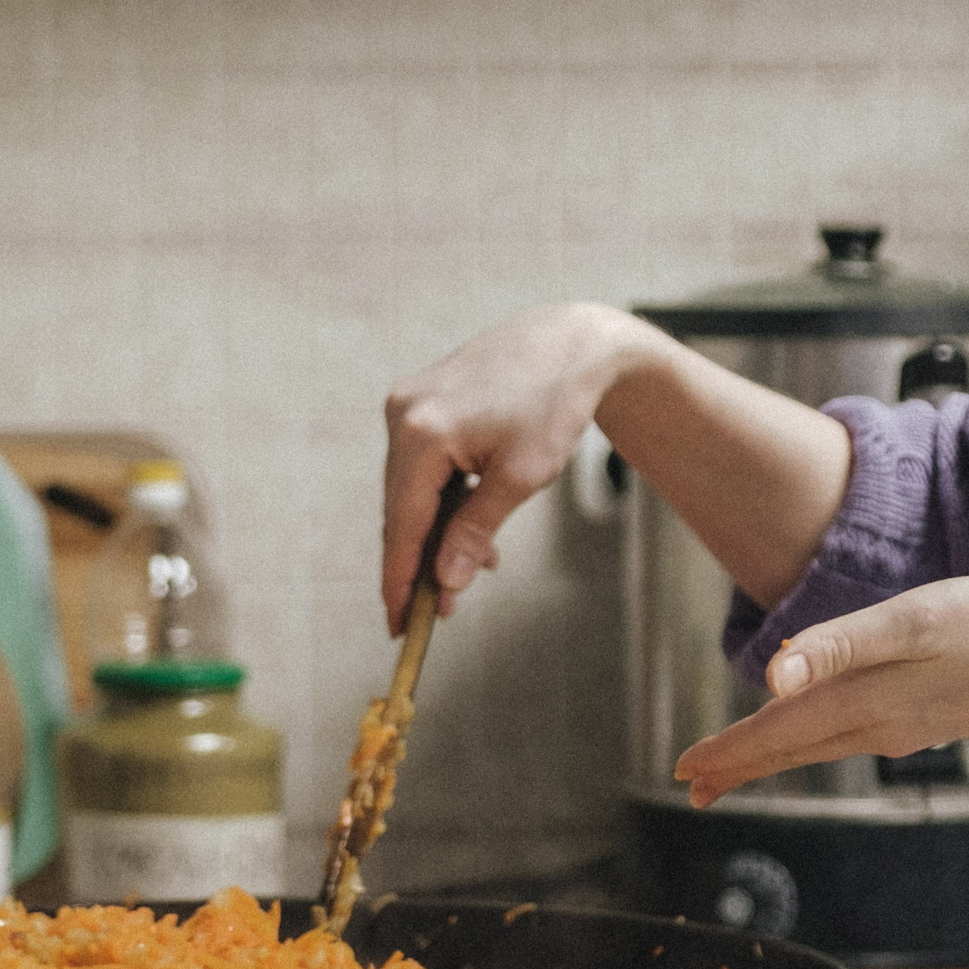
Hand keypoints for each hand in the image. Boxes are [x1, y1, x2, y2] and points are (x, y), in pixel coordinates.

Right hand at [381, 303, 660, 628]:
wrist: (570, 342)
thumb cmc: (554, 404)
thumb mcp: (521, 477)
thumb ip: (476, 531)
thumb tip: (446, 583)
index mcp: (422, 434)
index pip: (403, 525)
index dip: (400, 581)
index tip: (399, 626)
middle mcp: (403, 415)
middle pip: (402, 510)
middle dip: (422, 562)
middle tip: (439, 612)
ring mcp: (408, 404)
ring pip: (413, 489)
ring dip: (438, 531)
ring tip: (477, 567)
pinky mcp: (421, 401)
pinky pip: (423, 464)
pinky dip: (444, 498)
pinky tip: (471, 525)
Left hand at [673, 574, 968, 806]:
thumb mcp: (917, 621)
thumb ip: (842, 645)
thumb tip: (774, 677)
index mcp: (865, 701)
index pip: (779, 734)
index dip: (729, 750)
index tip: (683, 771)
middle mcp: (877, 726)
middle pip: (790, 751)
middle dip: (738, 766)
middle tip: (690, 785)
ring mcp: (901, 727)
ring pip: (817, 747)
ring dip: (771, 757)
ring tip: (732, 769)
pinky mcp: (923, 719)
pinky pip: (847, 737)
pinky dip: (812, 742)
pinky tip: (812, 734)